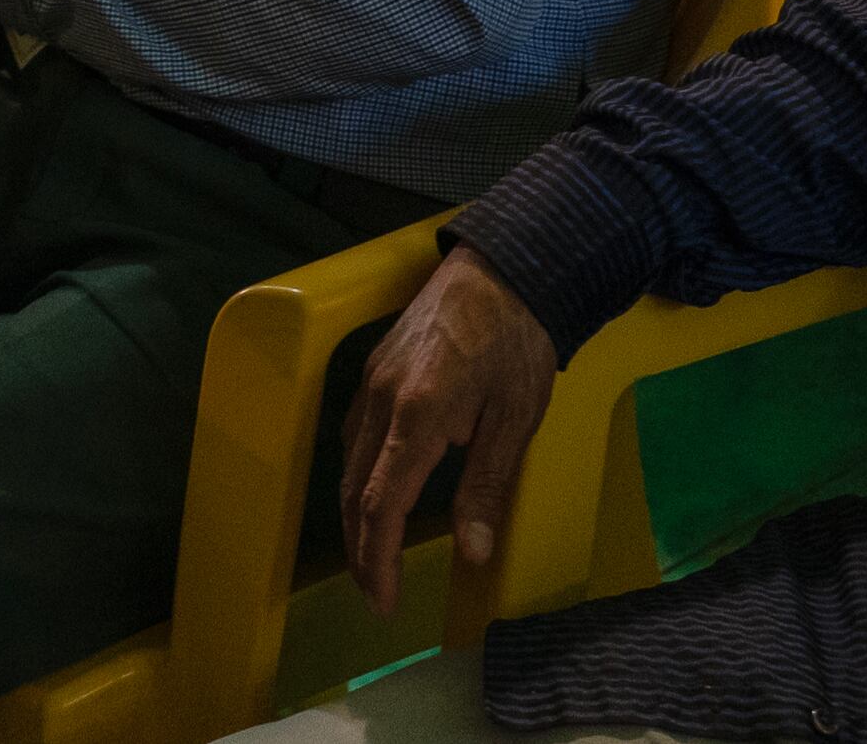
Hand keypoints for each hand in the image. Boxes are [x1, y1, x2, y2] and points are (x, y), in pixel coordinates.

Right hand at [337, 244, 558, 608]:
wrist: (506, 264)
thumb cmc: (519, 339)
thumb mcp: (517, 418)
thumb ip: (487, 487)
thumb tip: (473, 553)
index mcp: (417, 412)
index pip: (379, 504)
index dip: (376, 560)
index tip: (383, 601)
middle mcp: (381, 396)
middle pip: (353, 490)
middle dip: (361, 550)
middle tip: (376, 594)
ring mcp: (371, 378)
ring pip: (348, 463)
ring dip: (356, 516)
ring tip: (374, 556)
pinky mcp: (373, 366)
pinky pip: (354, 433)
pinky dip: (359, 476)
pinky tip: (376, 491)